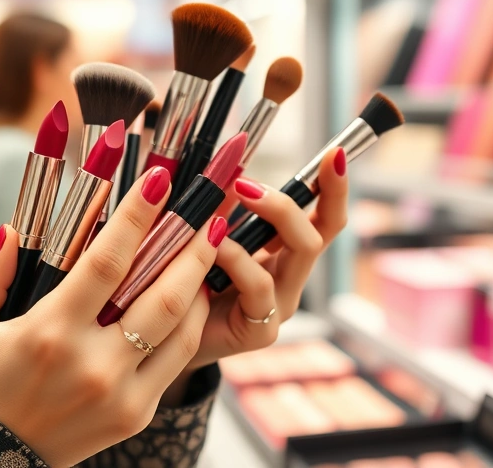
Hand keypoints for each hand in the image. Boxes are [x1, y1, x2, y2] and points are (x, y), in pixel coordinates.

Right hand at [0, 167, 220, 466]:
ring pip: (182, 328)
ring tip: (209, 247)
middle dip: (192, 246)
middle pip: (163, 295)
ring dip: (200, 282)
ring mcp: (122, 392)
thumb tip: (14, 231)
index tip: (158, 180)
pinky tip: (193, 296)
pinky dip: (191, 323)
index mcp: (50, 333)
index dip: (137, 217)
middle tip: (207, 212)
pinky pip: (177, 360)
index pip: (107, 263)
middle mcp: (94, 363)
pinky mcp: (137, 412)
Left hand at [186, 147, 348, 370]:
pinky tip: (215, 246)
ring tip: (238, 195)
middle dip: (294, 198)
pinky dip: (239, 258)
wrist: (158, 338)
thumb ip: (217, 205)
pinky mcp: (261, 330)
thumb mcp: (200, 234)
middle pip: (320, 232)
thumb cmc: (180, 280)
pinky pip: (260, 286)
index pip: (321, 216)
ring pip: (301, 252)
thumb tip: (223, 164)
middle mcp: (288, 277)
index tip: (333, 153)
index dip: (332, 186)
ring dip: (273, 216)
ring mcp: (278, 305)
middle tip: (252, 183)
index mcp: (279, 252)